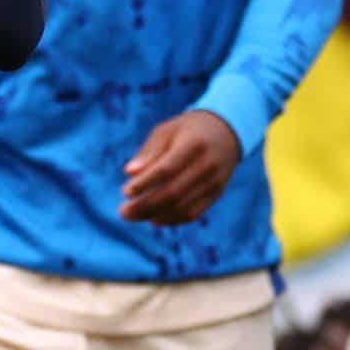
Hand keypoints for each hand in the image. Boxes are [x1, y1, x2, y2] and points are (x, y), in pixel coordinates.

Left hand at [119, 110, 240, 224]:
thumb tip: (129, 173)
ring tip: (132, 216)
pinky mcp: (217, 194)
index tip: (125, 192)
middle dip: (146, 205)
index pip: (167, 169)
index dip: (145, 183)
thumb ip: (149, 152)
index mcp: (193, 145)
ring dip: (155, 215)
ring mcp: (214, 182)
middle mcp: (208, 166)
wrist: (226, 133)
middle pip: (174, 192)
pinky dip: (172, 219)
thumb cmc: (187, 130)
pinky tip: (153, 219)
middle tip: (123, 212)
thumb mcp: (166, 131)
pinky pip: (194, 213)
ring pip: (183, 207)